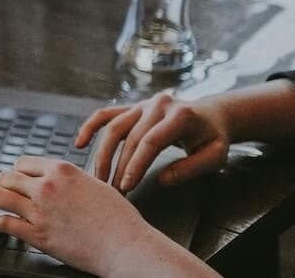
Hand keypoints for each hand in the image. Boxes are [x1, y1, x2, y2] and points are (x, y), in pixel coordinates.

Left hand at [0, 156, 167, 273]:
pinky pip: (4, 223)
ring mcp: (39, 210)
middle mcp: (46, 186)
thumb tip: (62, 180)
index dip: (17, 171)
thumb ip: (74, 180)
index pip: (24, 163)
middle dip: (0, 183)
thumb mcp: (97, 185)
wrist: (126, 245)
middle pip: (7, 177)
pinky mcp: (36, 233)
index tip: (15, 178)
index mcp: (62, 170)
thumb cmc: (119, 219)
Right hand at [81, 90, 232, 191]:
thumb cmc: (213, 138)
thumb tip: (162, 180)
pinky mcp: (132, 107)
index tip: (127, 186)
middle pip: (130, 137)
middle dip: (119, 166)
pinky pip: (106, 115)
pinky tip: (80, 144)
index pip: (151, 141)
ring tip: (99, 178)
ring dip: (103, 154)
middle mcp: (157, 104)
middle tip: (113, 191)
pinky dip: (90, 127)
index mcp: (180, 115)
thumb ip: (191, 168)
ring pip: (113, 127)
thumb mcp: (215, 156)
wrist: (211, 115)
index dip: (137, 164)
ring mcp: (142, 104)